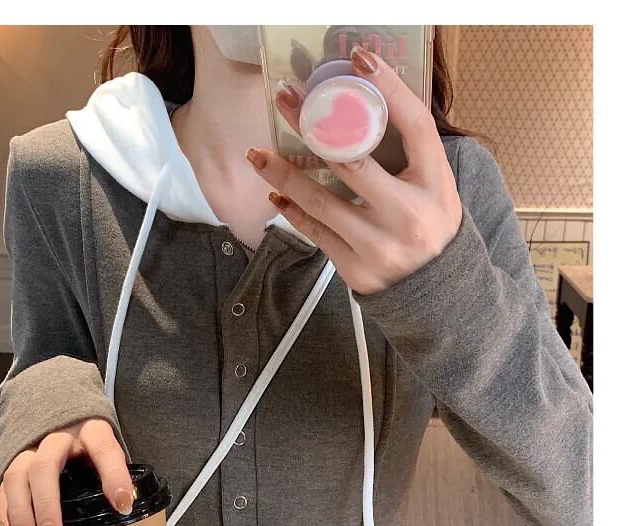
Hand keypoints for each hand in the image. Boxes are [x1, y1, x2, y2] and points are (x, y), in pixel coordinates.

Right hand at [0, 418, 132, 525]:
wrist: (60, 406)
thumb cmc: (91, 437)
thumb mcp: (108, 445)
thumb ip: (113, 470)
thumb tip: (125, 507)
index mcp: (90, 429)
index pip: (104, 449)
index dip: (114, 476)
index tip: (123, 506)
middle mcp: (57, 435)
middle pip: (45, 466)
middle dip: (47, 504)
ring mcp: (32, 446)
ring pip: (17, 475)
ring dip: (21, 513)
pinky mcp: (15, 458)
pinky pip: (5, 484)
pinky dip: (4, 510)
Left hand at [245, 45, 462, 295]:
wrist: (438, 295)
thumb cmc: (431, 228)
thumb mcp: (436, 188)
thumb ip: (411, 155)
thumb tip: (366, 110)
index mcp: (435, 185)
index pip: (414, 125)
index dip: (388, 89)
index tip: (360, 59)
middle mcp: (408, 214)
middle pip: (352, 161)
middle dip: (312, 127)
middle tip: (286, 101)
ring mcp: (378, 244)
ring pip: (321, 202)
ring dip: (283, 174)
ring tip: (257, 154)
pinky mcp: (355, 268)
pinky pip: (316, 232)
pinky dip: (292, 211)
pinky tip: (276, 193)